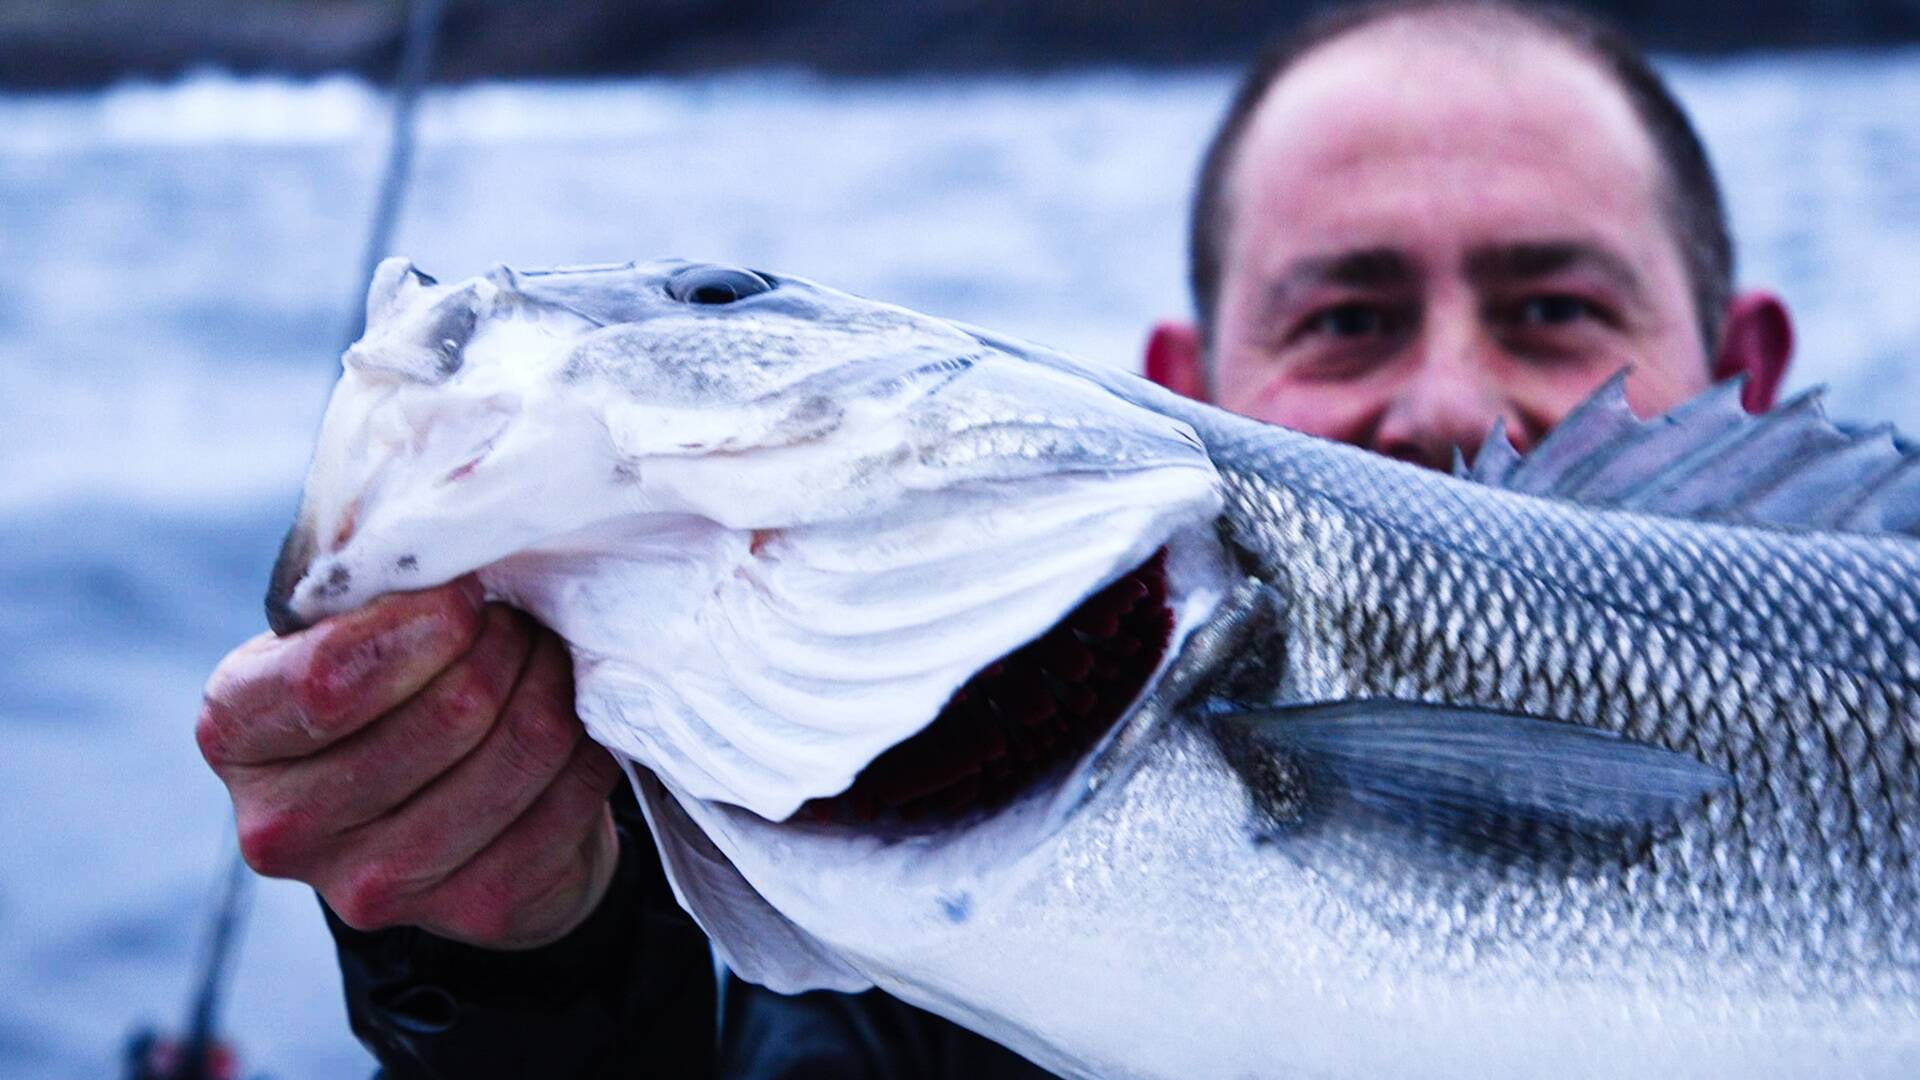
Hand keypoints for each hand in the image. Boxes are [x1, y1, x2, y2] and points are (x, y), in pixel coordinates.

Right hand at [196, 577, 622, 949]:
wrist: (435, 819)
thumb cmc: (384, 692)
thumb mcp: (344, 628)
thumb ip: (369, 584)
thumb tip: (450, 522)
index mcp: (233, 732)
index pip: (330, 677)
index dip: (422, 624)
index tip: (465, 593)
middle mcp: (283, 826)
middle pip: (447, 712)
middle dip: (505, 644)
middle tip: (519, 622)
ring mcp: (375, 885)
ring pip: (518, 750)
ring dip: (553, 685)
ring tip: (547, 660)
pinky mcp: (474, 911)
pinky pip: (566, 797)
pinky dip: (586, 746)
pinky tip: (573, 725)